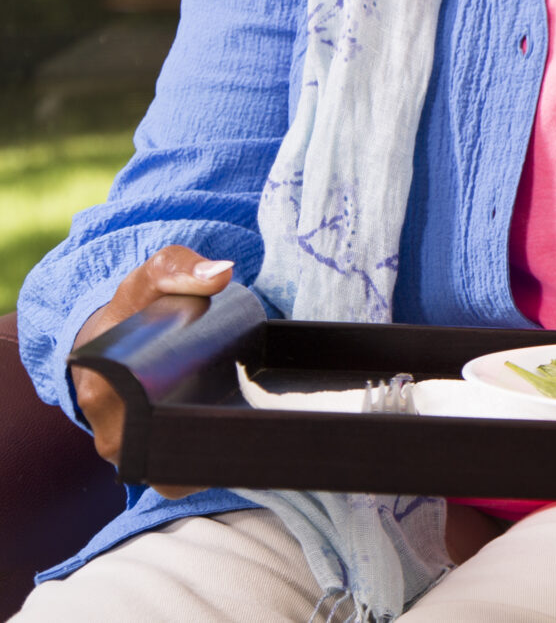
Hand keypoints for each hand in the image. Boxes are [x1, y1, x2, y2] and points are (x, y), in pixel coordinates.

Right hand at [71, 245, 234, 491]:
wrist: (105, 337)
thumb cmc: (134, 308)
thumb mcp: (152, 278)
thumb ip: (181, 268)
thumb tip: (220, 274)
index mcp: (103, 386)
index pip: (153, 416)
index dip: (198, 411)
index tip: (235, 394)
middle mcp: (108, 429)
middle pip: (168, 450)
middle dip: (213, 437)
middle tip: (258, 411)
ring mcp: (122, 452)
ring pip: (172, 470)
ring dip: (210, 457)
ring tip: (254, 431)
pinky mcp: (138, 462)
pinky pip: (172, 481)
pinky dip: (201, 473)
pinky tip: (236, 454)